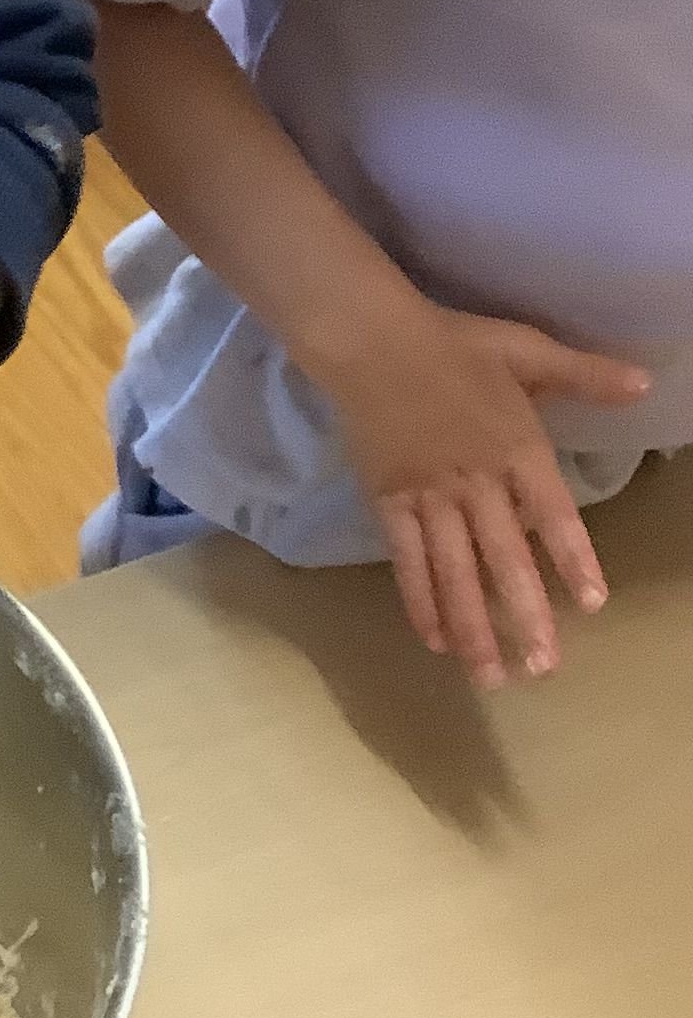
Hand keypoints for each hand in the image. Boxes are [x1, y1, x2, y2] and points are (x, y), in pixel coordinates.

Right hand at [310, 299, 650, 684]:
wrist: (371, 341)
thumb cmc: (454, 344)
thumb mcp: (527, 349)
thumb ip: (584, 375)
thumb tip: (646, 385)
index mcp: (517, 447)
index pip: (552, 514)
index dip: (573, 559)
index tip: (591, 603)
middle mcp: (476, 482)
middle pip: (504, 559)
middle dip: (525, 617)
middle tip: (542, 668)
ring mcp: (429, 497)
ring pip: (455, 572)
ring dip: (474, 627)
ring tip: (491, 676)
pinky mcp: (390, 502)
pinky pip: (408, 561)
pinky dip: (421, 601)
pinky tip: (436, 640)